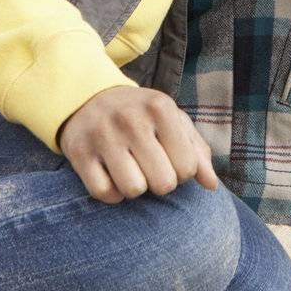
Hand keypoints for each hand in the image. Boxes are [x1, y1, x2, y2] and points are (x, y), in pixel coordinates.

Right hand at [58, 86, 219, 203]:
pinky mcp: (79, 152)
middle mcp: (131, 119)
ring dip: (136, 187)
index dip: (182, 172)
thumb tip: (212, 185)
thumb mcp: (173, 121)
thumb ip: (197, 151)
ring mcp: (103, 135)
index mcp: (160, 107)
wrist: (89, 97)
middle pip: (163, 183)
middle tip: (152, 168)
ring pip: (134, 190)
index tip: (171, 160)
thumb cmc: (142, 115)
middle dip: (162, 183)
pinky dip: (112, 193)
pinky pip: (104, 193)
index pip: (187, 166)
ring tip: (133, 170)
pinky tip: (113, 176)